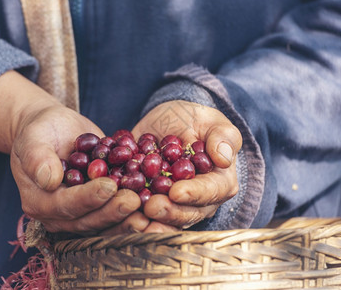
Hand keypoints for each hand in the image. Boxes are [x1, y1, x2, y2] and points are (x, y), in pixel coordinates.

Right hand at [10, 102, 152, 234]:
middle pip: (87, 219)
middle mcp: (59, 214)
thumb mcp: (34, 137)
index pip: (65, 205)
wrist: (55, 129)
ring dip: (125, 216)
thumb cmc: (41, 130)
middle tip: (135, 200)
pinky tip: (151, 201)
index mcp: (39, 200)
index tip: (109, 186)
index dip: (88, 198)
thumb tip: (49, 180)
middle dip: (112, 211)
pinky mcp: (97, 206)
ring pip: (103, 221)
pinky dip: (132, 210)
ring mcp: (80, 212)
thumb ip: (38, 158)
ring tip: (146, 204)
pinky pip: (113, 211)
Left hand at [132, 100, 241, 231]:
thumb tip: (224, 158)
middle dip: (169, 212)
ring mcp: (174, 206)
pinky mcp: (151, 203)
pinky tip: (117, 210)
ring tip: (134, 213)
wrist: (166, 122)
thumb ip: (222, 136)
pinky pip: (142, 213)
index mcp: (219, 182)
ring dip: (149, 220)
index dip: (194, 194)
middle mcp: (199, 201)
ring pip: (165, 220)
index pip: (210, 192)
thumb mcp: (210, 120)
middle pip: (187, 213)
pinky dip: (130, 213)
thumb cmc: (194, 120)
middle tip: (150, 207)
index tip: (176, 192)